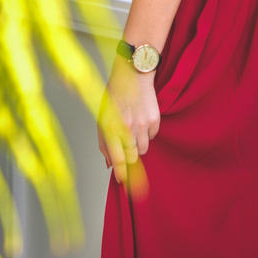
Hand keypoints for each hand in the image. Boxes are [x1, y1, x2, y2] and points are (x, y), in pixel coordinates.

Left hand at [98, 57, 160, 185]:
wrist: (133, 74)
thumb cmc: (114, 95)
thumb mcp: (102, 117)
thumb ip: (104, 142)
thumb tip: (109, 164)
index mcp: (111, 127)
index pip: (117, 159)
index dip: (121, 173)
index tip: (122, 182)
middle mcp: (127, 127)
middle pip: (133, 158)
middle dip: (130, 160)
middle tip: (128, 156)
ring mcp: (142, 123)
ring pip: (144, 149)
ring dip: (138, 146)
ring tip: (133, 131)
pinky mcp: (154, 119)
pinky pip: (152, 137)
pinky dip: (147, 134)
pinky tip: (141, 120)